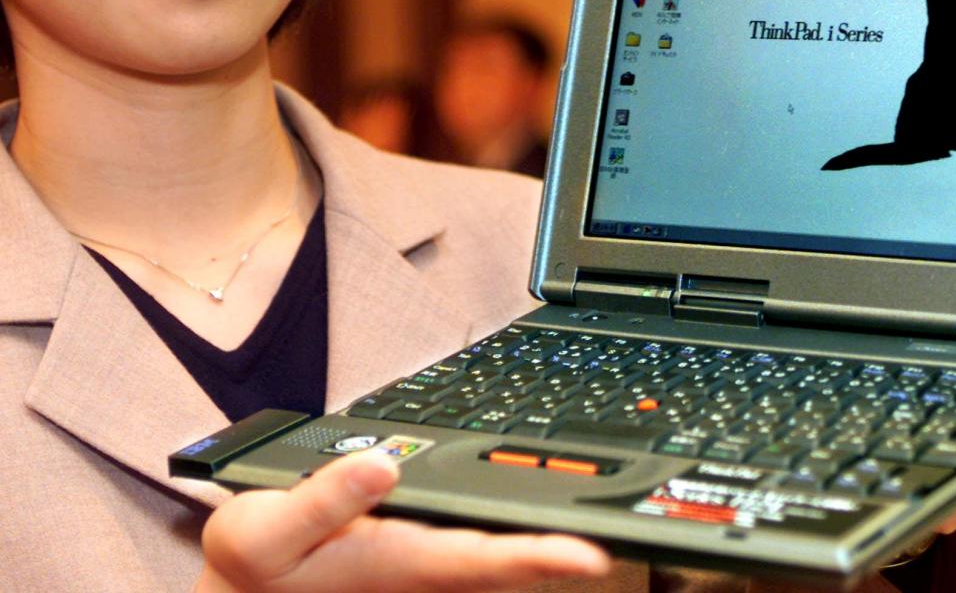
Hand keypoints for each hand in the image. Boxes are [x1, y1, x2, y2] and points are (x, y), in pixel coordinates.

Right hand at [196, 450, 610, 592]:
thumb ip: (323, 499)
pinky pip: (481, 548)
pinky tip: (545, 519)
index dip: (541, 559)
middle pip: (514, 563)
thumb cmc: (254, 568)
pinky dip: (518, 533)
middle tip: (625, 530)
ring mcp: (430, 569)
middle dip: (569, 549)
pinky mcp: (424, 557)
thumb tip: (383, 460)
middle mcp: (428, 571)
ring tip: (606, 518)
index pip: (484, 562)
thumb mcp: (262, 533)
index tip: (591, 556)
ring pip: (504, 559)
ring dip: (551, 542)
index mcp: (398, 563)